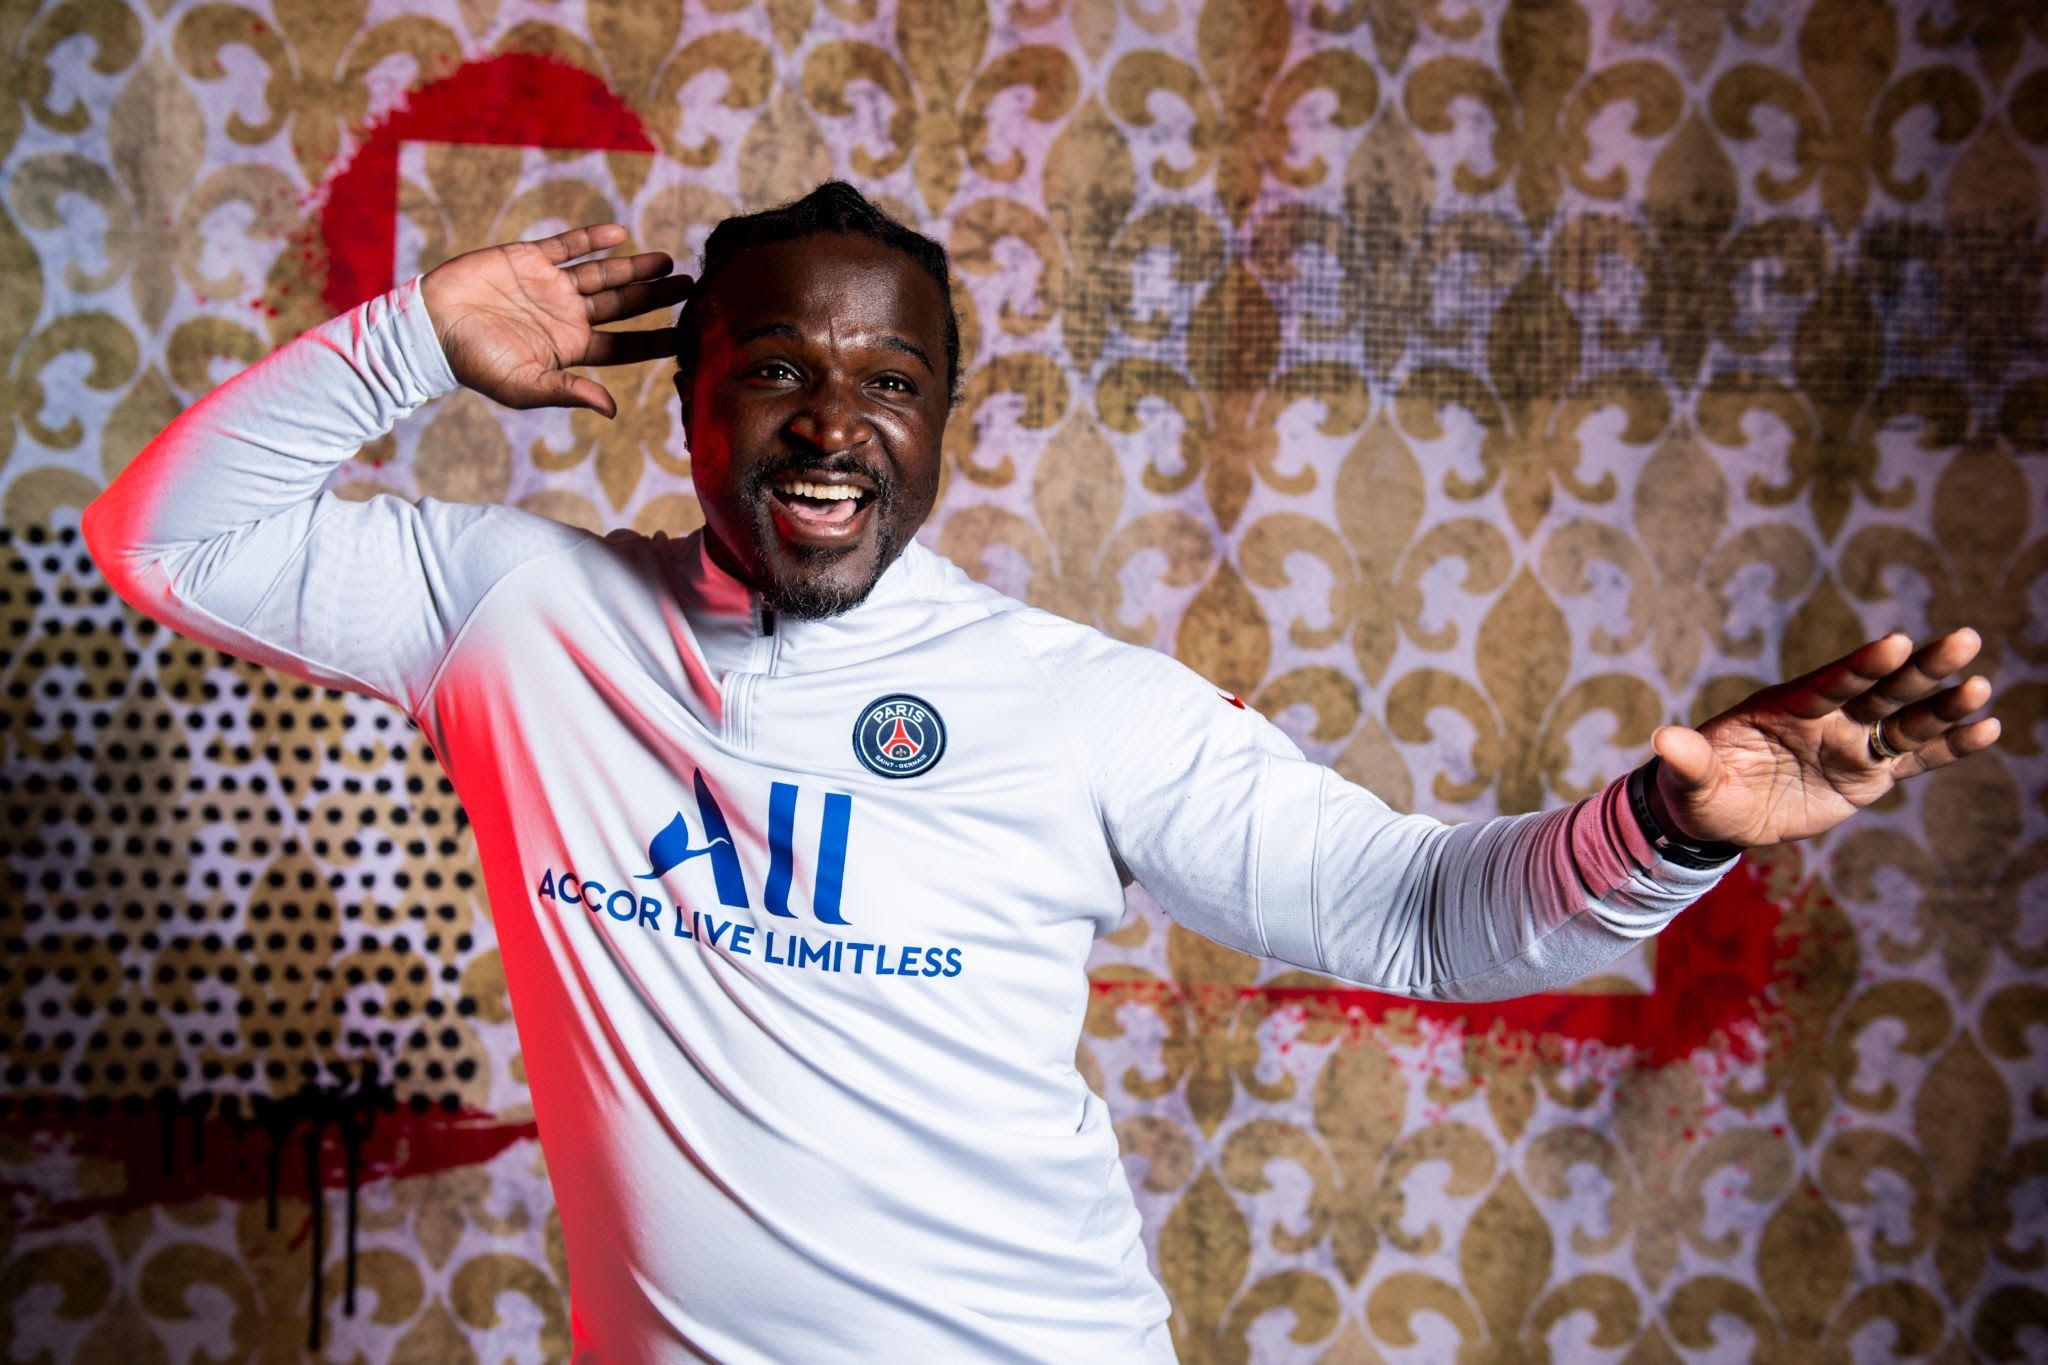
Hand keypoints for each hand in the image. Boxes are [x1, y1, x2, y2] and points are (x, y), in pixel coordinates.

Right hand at [419, 222, 689, 419]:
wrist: (432, 326)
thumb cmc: (475, 363)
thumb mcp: (525, 385)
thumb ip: (569, 392)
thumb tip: (613, 410)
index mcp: (570, 347)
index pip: (623, 345)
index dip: (653, 340)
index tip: (686, 335)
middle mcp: (566, 315)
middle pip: (622, 305)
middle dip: (655, 296)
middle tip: (691, 287)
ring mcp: (550, 285)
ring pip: (603, 273)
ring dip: (635, 267)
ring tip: (668, 261)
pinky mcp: (528, 258)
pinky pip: (567, 246)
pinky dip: (592, 239)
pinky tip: (620, 234)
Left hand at [1649, 629, 2001, 847]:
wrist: (1720, 813)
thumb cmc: (1700, 788)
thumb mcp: (1688, 779)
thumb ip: (1687, 759)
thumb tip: (1663, 739)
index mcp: (1786, 706)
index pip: (1830, 681)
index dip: (1861, 664)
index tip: (1895, 642)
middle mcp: (1827, 717)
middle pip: (1880, 688)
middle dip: (1920, 668)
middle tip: (1963, 639)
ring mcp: (1852, 743)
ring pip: (1906, 720)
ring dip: (1943, 706)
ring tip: (1980, 688)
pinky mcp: (1869, 774)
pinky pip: (1915, 758)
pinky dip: (1949, 747)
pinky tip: (1987, 729)